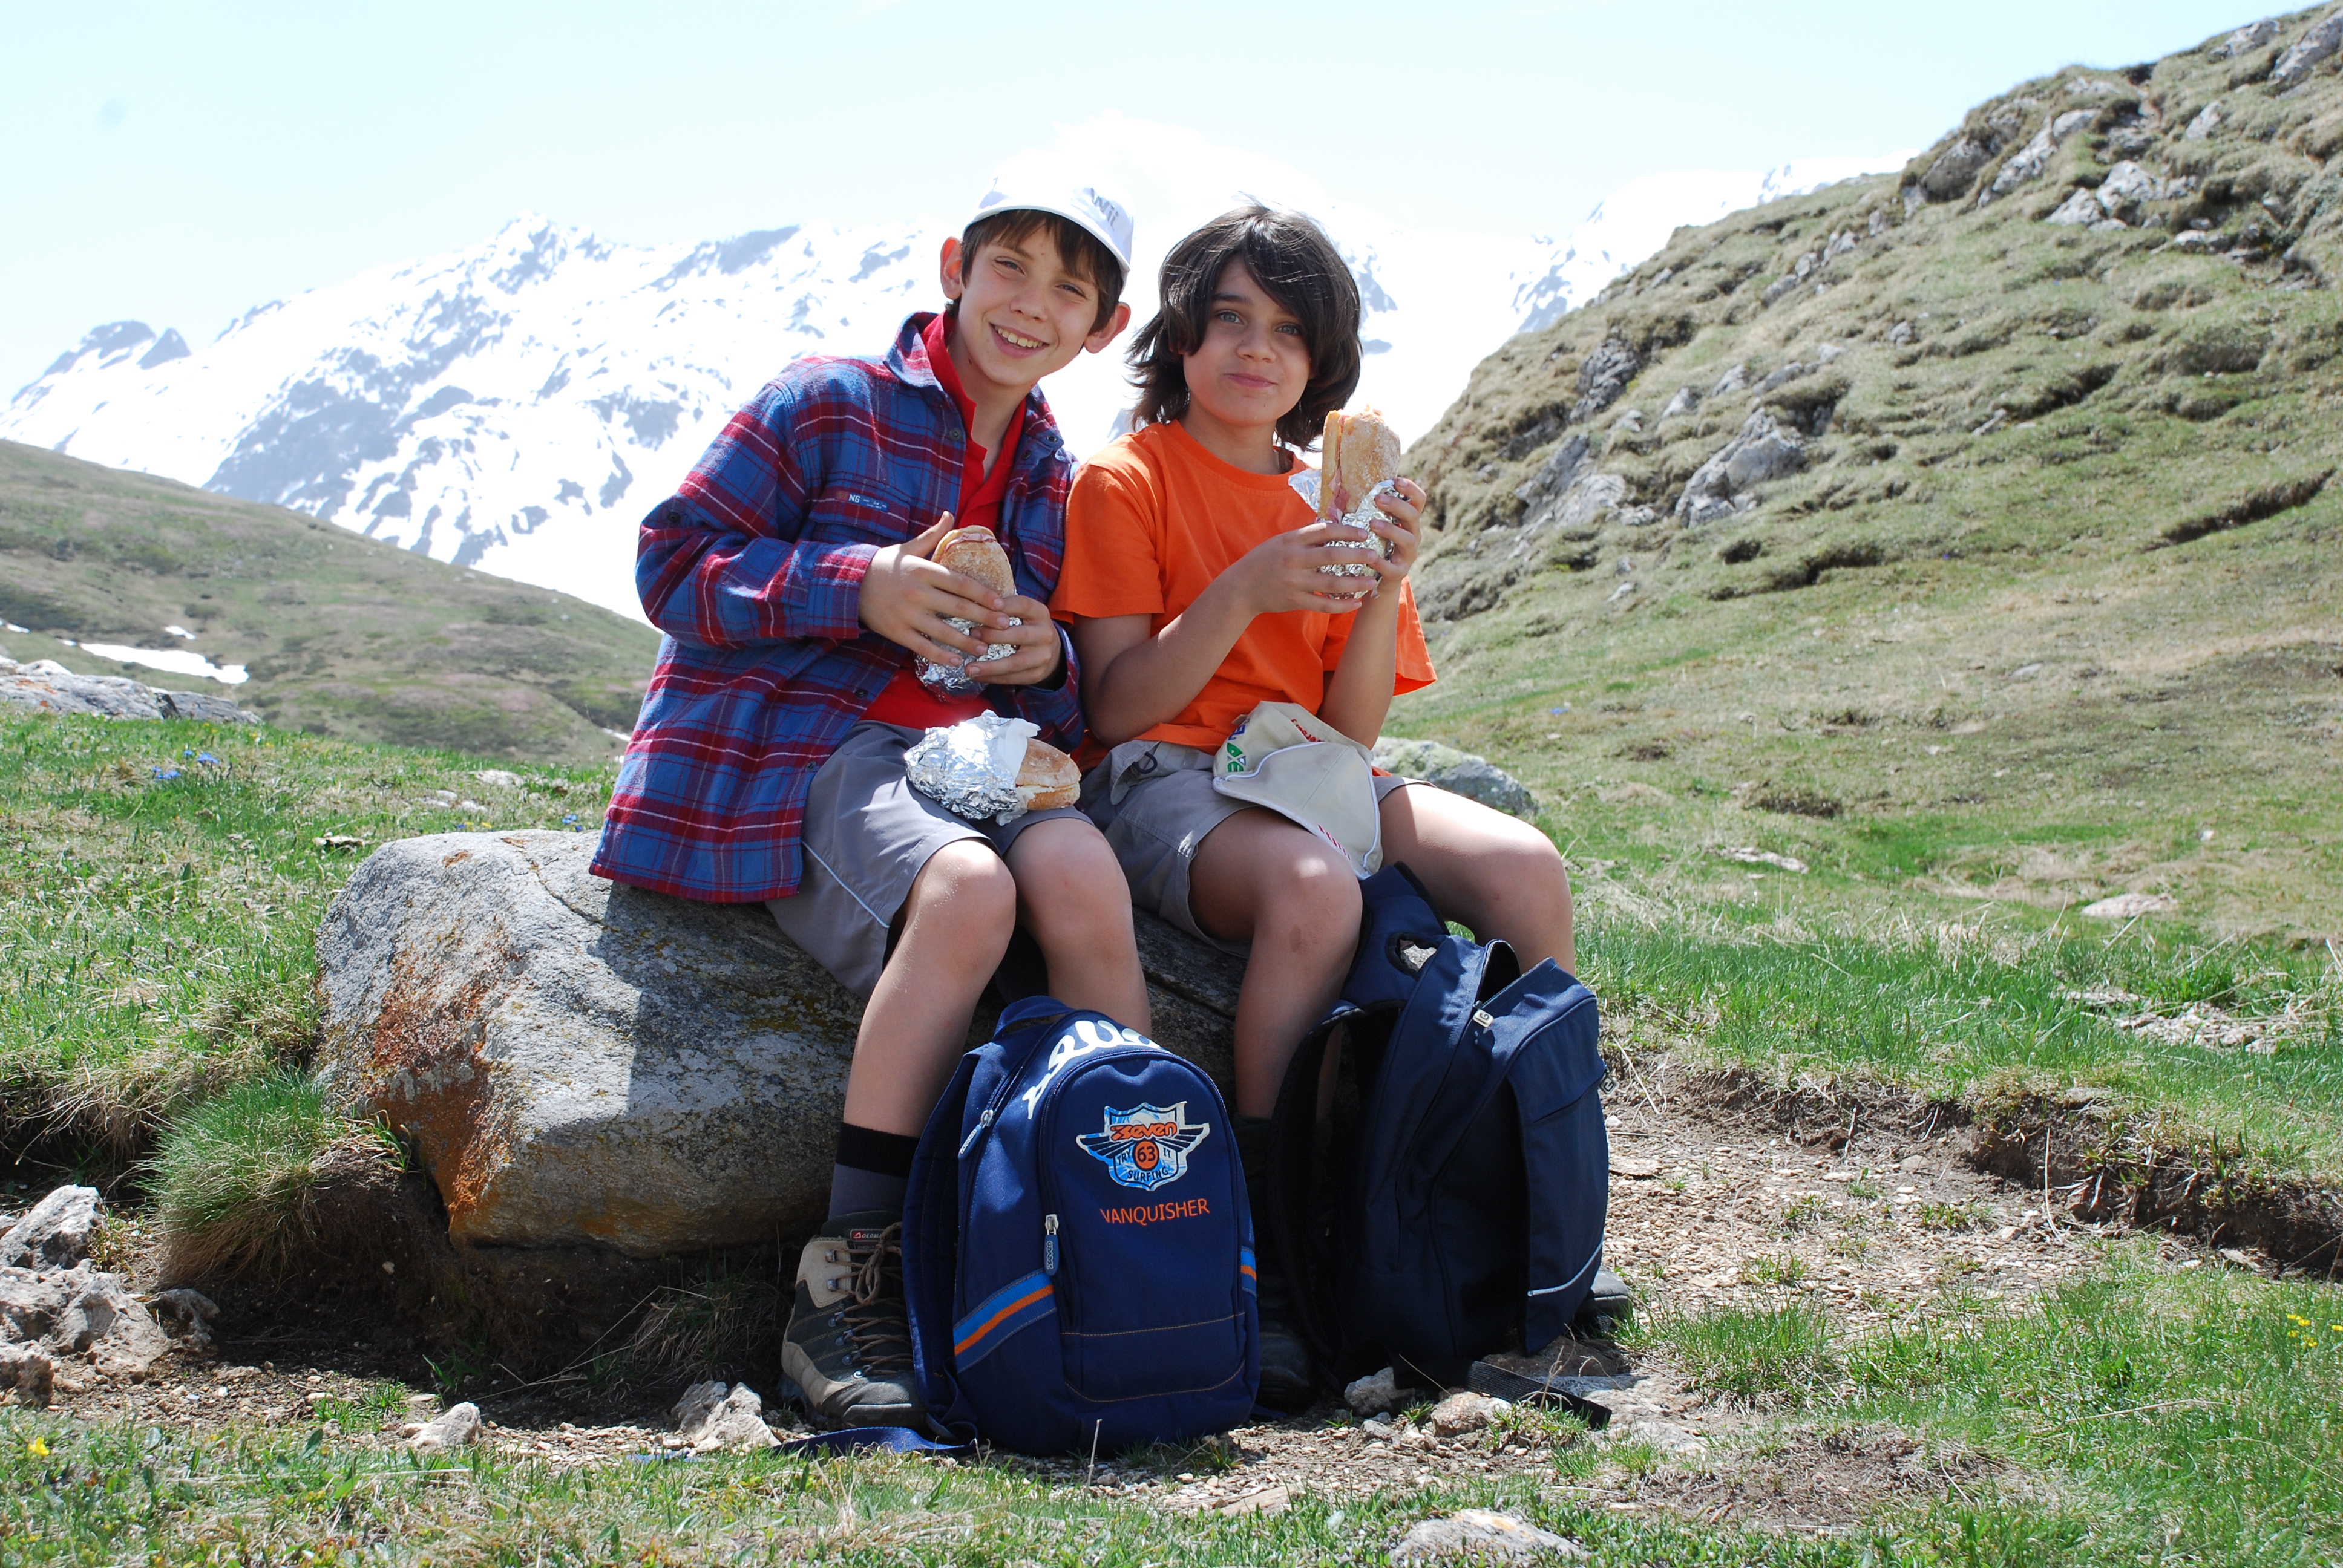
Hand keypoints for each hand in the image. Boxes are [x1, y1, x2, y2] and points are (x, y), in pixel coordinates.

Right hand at [856, 513, 1012, 664]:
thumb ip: (932, 535)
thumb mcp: (908, 548)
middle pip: (958, 608)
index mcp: (923, 571)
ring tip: (985, 648)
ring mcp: (907, 614)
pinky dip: (940, 656)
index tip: (1001, 603)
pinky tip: (957, 662)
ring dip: (967, 642)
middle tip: (1006, 626)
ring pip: (943, 631)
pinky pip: (922, 647)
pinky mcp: (896, 631)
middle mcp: (917, 593)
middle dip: (985, 618)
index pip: (961, 583)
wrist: (849, 583)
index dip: (983, 594)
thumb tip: (951, 515)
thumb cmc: (884, 565)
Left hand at [964, 593, 1065, 685]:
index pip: (1022, 605)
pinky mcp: (1037, 674)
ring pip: (1015, 662)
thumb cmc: (1025, 626)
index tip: (980, 606)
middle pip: (1019, 635)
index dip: (1003, 606)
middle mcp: (1045, 634)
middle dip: (993, 636)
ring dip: (990, 667)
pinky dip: (992, 678)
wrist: (1049, 650)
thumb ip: (1002, 608)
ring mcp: (1043, 656)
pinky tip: (976, 676)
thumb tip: (972, 604)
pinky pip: (1013, 678)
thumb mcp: (1021, 612)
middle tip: (971, 635)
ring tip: (969, 668)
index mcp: (1039, 613)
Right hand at [1228, 518, 1384, 617]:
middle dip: (1357, 556)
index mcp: (1291, 541)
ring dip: (1355, 582)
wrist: (1240, 588)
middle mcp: (1294, 560)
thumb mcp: (1281, 542)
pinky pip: (1323, 605)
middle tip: (1375, 556)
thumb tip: (1334, 528)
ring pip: (1331, 583)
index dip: (1347, 531)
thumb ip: (1305, 537)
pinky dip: (1341, 605)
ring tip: (1372, 581)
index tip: (1365, 532)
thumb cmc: (1263, 561)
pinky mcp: (1294, 601)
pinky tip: (1356, 602)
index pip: (1324, 531)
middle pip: (1332, 556)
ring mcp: (1294, 582)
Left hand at [1358, 478, 1425, 595]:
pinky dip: (1382, 562)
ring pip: (1408, 540)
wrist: (1373, 581)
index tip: (1396, 480)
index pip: (1418, 500)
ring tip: (1373, 524)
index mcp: (1407, 521)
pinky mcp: (1398, 573)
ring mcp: (1407, 555)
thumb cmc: (1370, 546)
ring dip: (1391, 529)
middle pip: (1413, 516)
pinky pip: (1393, 567)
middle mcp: (1412, 535)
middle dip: (1397, 505)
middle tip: (1378, 499)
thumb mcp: (1372, 526)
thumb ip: (1365, 510)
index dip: (1411, 489)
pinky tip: (1370, 556)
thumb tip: (1341, 488)